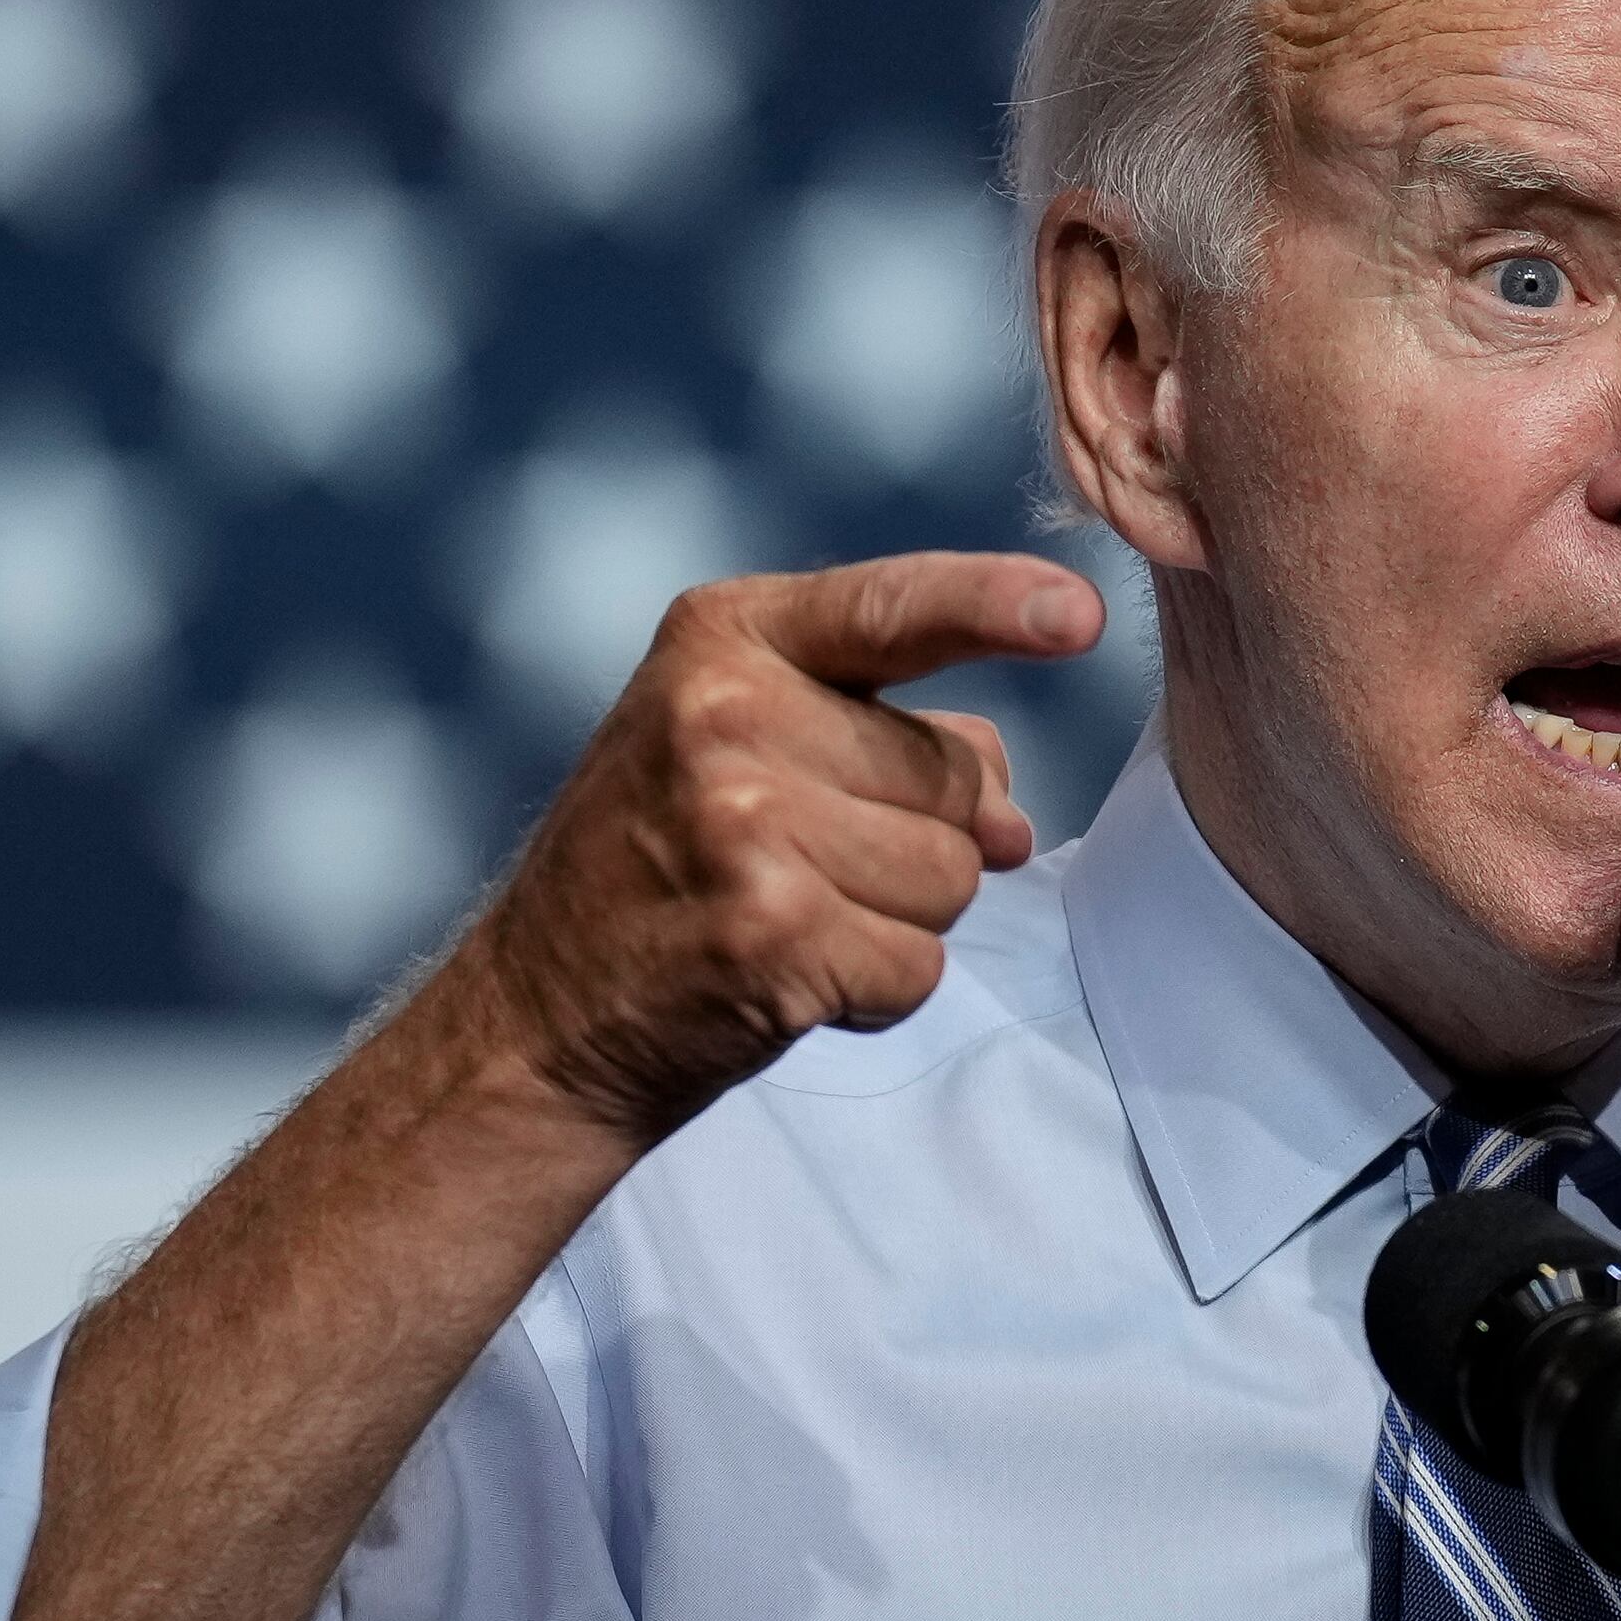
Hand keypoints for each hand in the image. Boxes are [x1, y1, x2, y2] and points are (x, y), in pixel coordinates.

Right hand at [465, 551, 1105, 1145]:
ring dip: (895, 920)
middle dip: (913, 839)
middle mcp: (726, 711)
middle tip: (792, 867)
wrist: (538, 1015)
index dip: (999, 605)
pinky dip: (874, 992)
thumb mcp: (748, 747)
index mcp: (724, 635)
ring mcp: (743, 820)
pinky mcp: (767, 930)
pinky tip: (784, 978)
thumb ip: (892, 738)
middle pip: (952, 776)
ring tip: (785, 917)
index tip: (1081, 618)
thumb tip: (1010, 816)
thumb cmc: (665, 868)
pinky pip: (918, 964)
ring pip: (951, 876)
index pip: (896, 607)